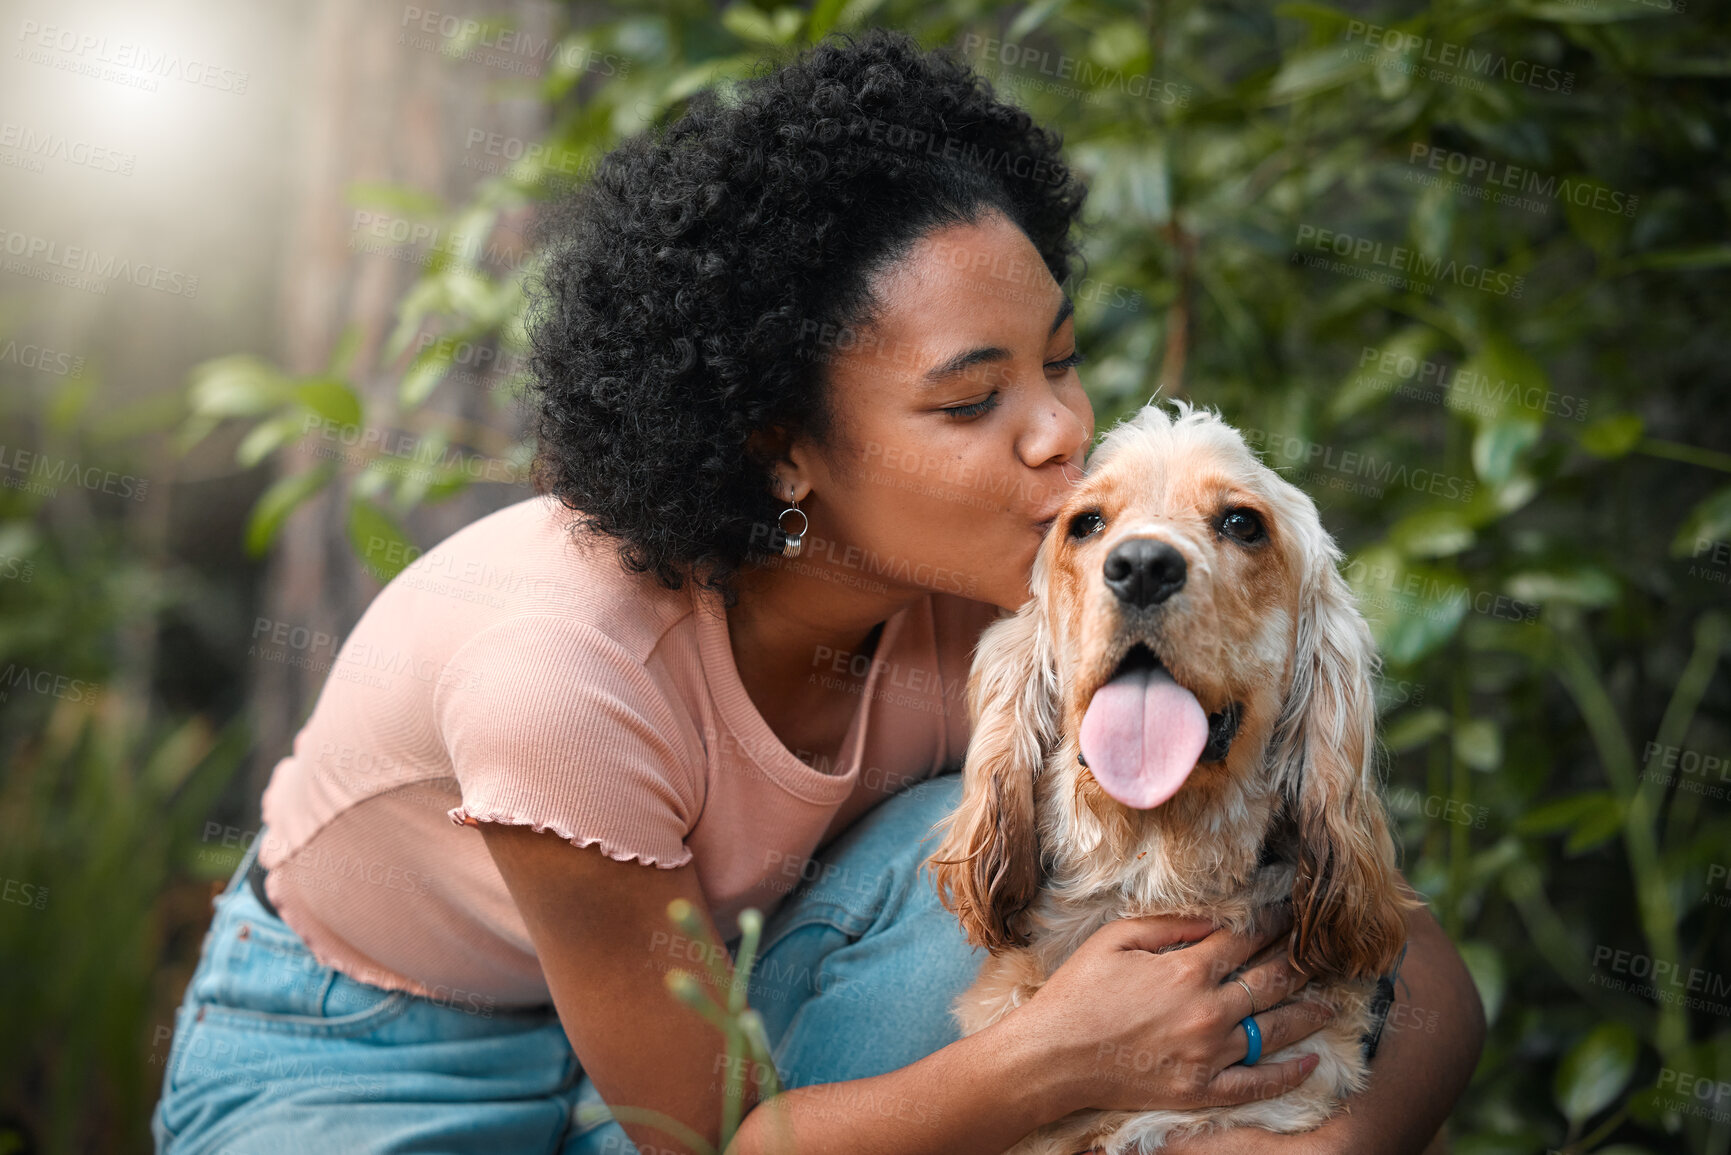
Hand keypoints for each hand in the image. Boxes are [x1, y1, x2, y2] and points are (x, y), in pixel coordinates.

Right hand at [1013, 902, 1336, 1113]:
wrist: (1053, 1057)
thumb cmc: (1078, 992)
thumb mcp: (1115, 939)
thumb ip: (1169, 926)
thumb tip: (1215, 920)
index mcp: (1186, 970)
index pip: (1246, 940)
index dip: (1272, 923)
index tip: (1289, 912)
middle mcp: (1206, 1012)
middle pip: (1271, 982)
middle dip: (1300, 961)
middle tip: (1321, 952)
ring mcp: (1208, 1055)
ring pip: (1274, 1030)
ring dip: (1308, 1012)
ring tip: (1330, 1001)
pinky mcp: (1201, 1089)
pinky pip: (1258, 1084)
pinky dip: (1289, 1074)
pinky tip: (1310, 1062)